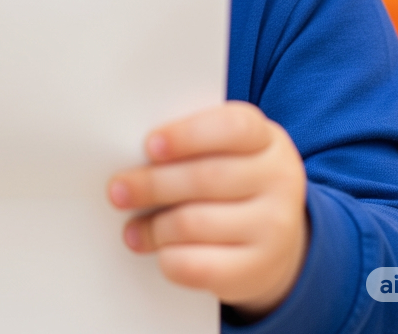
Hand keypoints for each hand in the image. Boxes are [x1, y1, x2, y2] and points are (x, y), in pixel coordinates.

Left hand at [108, 101, 307, 318]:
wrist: (275, 238)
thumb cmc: (231, 179)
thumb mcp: (225, 150)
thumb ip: (188, 142)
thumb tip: (127, 150)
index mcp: (266, 138)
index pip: (232, 128)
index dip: (187, 135)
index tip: (149, 145)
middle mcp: (280, 180)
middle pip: (206, 177)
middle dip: (153, 184)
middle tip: (117, 190)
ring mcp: (275, 228)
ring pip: (197, 223)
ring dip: (154, 227)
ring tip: (132, 229)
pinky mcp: (260, 269)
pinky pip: (202, 266)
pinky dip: (171, 259)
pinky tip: (158, 253)